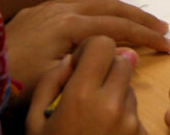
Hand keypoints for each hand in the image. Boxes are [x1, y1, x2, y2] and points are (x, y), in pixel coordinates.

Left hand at [7, 0, 169, 101]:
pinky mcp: (39, 9)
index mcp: (71, 25)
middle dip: (140, 16)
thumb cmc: (17, 80)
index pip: (119, 27)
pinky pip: (78, 2)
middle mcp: (63, 9)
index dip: (145, 35)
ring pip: (96, 1)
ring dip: (121, 10)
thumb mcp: (57, 76)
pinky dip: (100, 8)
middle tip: (163, 26)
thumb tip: (120, 51)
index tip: (167, 42)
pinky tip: (102, 17)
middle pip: (112, 7)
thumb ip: (91, 59)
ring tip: (139, 19)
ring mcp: (50, 6)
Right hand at [26, 36, 145, 134]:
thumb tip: (75, 58)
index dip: (93, 49)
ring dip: (115, 94)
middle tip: (89, 89)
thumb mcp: (34, 120)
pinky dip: (122, 118)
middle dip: (107, 69)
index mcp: (81, 95)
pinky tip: (104, 134)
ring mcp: (130, 121)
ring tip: (93, 119)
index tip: (84, 61)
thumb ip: (53, 81)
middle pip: (123, 62)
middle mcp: (111, 103)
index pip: (104, 44)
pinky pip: (134, 112)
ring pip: (130, 87)